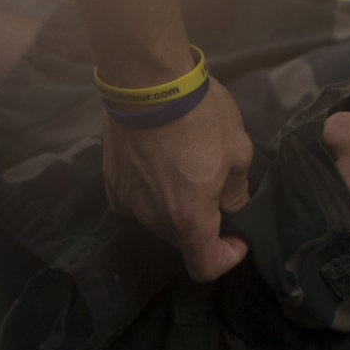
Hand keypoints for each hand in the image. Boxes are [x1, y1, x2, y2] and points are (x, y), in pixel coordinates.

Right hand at [103, 81, 254, 281]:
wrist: (148, 84)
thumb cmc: (201, 117)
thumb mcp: (238, 152)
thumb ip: (236, 191)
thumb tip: (230, 206)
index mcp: (187, 218)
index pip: (204, 266)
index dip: (226, 259)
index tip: (238, 238)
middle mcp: (152, 218)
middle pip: (182, 240)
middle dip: (204, 224)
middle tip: (218, 189)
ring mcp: (126, 202)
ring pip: (158, 220)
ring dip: (177, 207)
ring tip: (190, 169)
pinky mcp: (111, 183)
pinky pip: (137, 202)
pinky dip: (153, 195)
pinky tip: (163, 167)